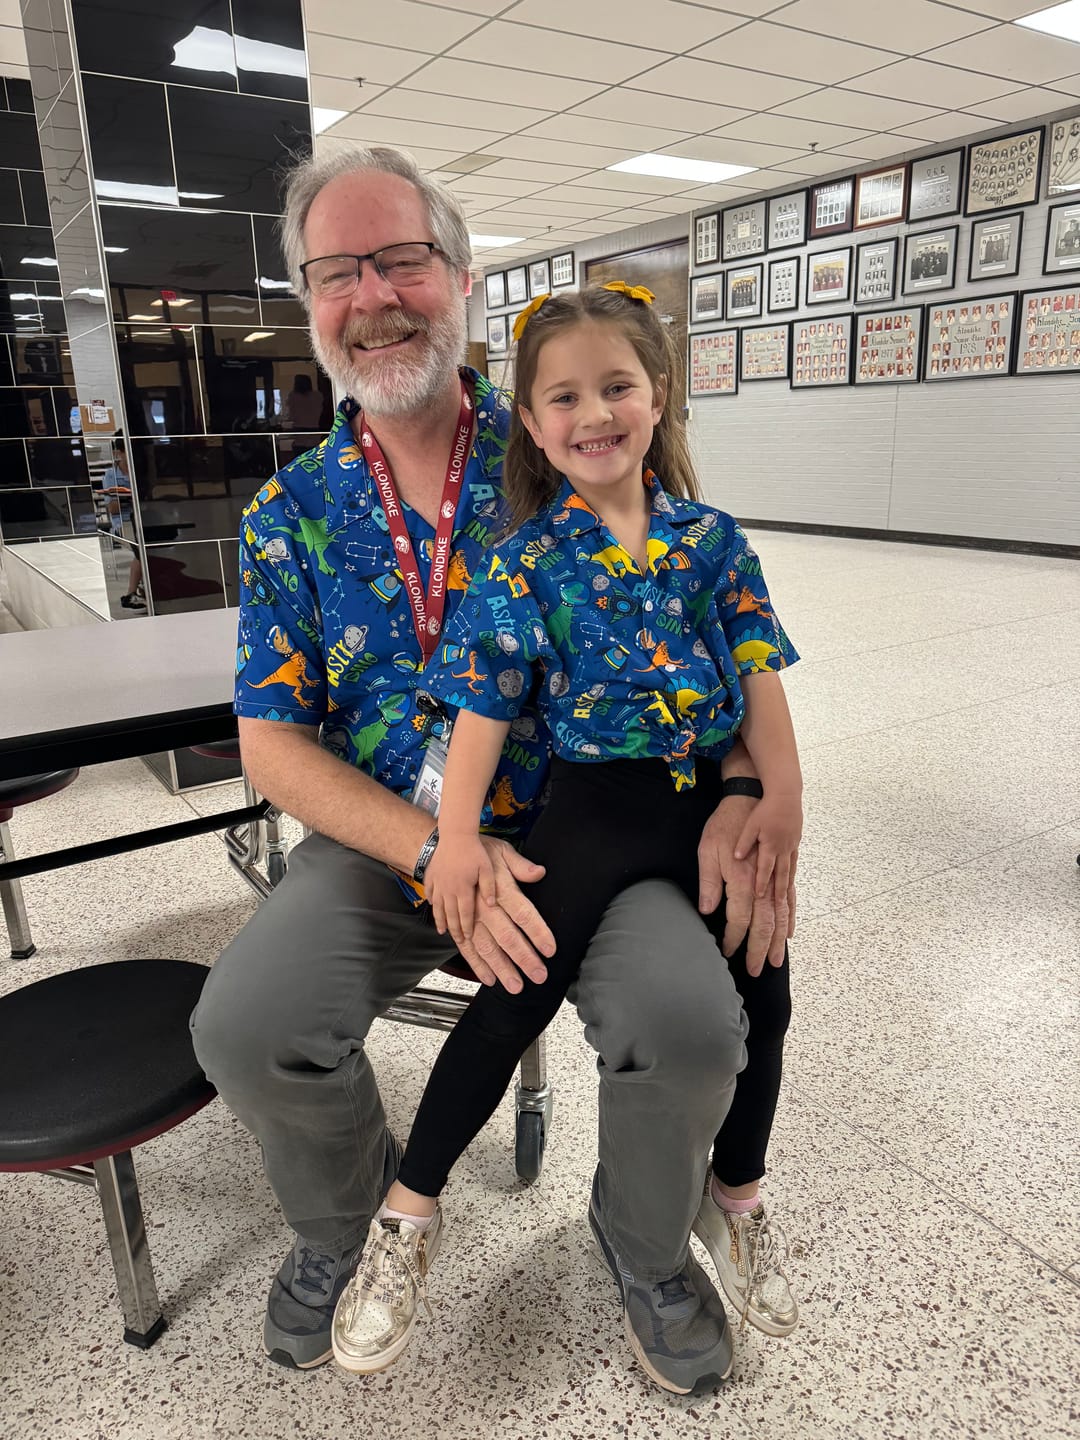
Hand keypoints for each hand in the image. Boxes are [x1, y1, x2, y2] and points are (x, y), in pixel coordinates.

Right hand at [425, 834, 496, 947]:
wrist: (455, 833)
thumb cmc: (474, 849)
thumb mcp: (487, 867)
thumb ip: (490, 887)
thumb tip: (492, 905)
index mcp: (463, 889)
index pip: (465, 914)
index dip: (466, 928)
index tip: (467, 938)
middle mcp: (449, 889)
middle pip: (450, 914)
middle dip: (454, 929)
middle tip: (457, 940)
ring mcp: (438, 883)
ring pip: (438, 906)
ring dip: (440, 920)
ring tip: (442, 930)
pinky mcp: (432, 875)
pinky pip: (429, 892)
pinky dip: (431, 902)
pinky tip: (432, 907)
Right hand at [432, 837, 554, 994]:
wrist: (444, 851)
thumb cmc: (478, 851)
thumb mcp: (501, 851)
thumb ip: (520, 865)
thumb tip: (539, 872)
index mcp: (498, 888)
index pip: (523, 913)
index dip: (537, 932)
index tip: (550, 949)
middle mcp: (483, 906)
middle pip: (507, 936)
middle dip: (524, 958)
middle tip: (539, 976)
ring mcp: (468, 917)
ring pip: (486, 947)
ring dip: (501, 968)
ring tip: (515, 986)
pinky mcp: (457, 923)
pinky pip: (466, 948)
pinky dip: (477, 965)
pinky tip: (489, 979)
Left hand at [698, 797, 793, 976]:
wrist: (752, 796)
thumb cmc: (725, 822)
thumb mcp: (708, 849)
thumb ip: (709, 882)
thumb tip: (708, 911)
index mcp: (743, 879)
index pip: (740, 919)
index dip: (734, 939)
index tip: (726, 952)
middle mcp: (763, 882)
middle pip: (765, 924)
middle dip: (759, 949)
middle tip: (756, 970)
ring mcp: (777, 875)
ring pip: (781, 915)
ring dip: (777, 939)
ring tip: (775, 960)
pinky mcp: (784, 867)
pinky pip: (789, 899)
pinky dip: (789, 918)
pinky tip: (787, 932)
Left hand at [733, 796, 802, 902]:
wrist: (786, 794)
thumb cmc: (766, 808)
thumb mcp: (751, 824)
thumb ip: (744, 842)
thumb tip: (736, 857)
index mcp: (770, 846)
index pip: (765, 870)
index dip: (761, 885)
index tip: (758, 897)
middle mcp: (783, 849)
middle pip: (781, 875)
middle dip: (779, 892)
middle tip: (778, 905)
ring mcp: (791, 845)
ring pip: (790, 870)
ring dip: (788, 885)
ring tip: (786, 899)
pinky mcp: (795, 840)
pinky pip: (794, 861)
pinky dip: (793, 873)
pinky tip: (791, 878)